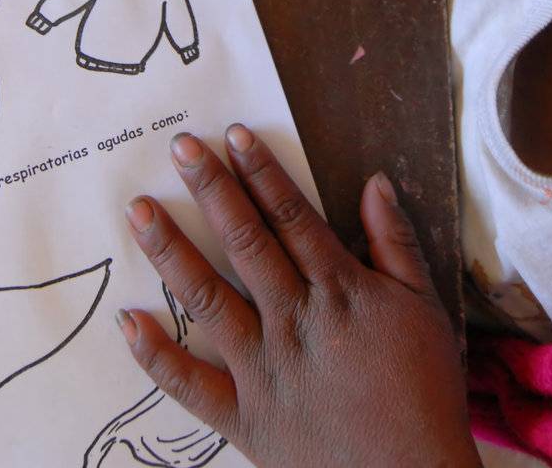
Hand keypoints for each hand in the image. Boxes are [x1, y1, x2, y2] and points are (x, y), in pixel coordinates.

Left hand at [119, 126, 482, 467]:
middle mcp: (293, 321)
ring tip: (139, 210)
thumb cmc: (424, 393)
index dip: (261, 172)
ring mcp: (262, 369)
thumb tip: (375, 182)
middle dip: (211, 189)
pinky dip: (155, 353)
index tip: (233, 136)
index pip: (292, 216)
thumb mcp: (425, 309)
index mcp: (339, 291)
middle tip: (181, 147)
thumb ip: (396, 243)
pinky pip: (188, 382)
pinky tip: (127, 319)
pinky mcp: (242, 415)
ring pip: (206, 297)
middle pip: (244, 241)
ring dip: (170, 250)